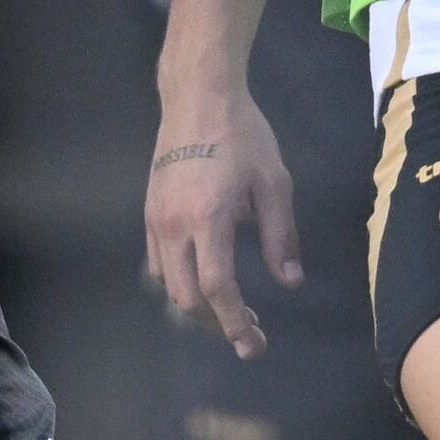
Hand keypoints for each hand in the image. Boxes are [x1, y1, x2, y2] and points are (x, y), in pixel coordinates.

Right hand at [145, 89, 297, 357]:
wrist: (198, 95)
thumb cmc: (242, 134)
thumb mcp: (274, 182)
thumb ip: (281, 236)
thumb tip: (291, 282)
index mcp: (209, 217)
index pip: (218, 287)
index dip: (235, 322)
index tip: (253, 345)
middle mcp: (174, 224)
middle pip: (188, 297)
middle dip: (218, 324)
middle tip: (249, 334)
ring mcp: (156, 219)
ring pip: (170, 285)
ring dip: (199, 306)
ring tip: (231, 311)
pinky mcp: (149, 212)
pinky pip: (159, 263)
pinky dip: (181, 283)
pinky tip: (204, 281)